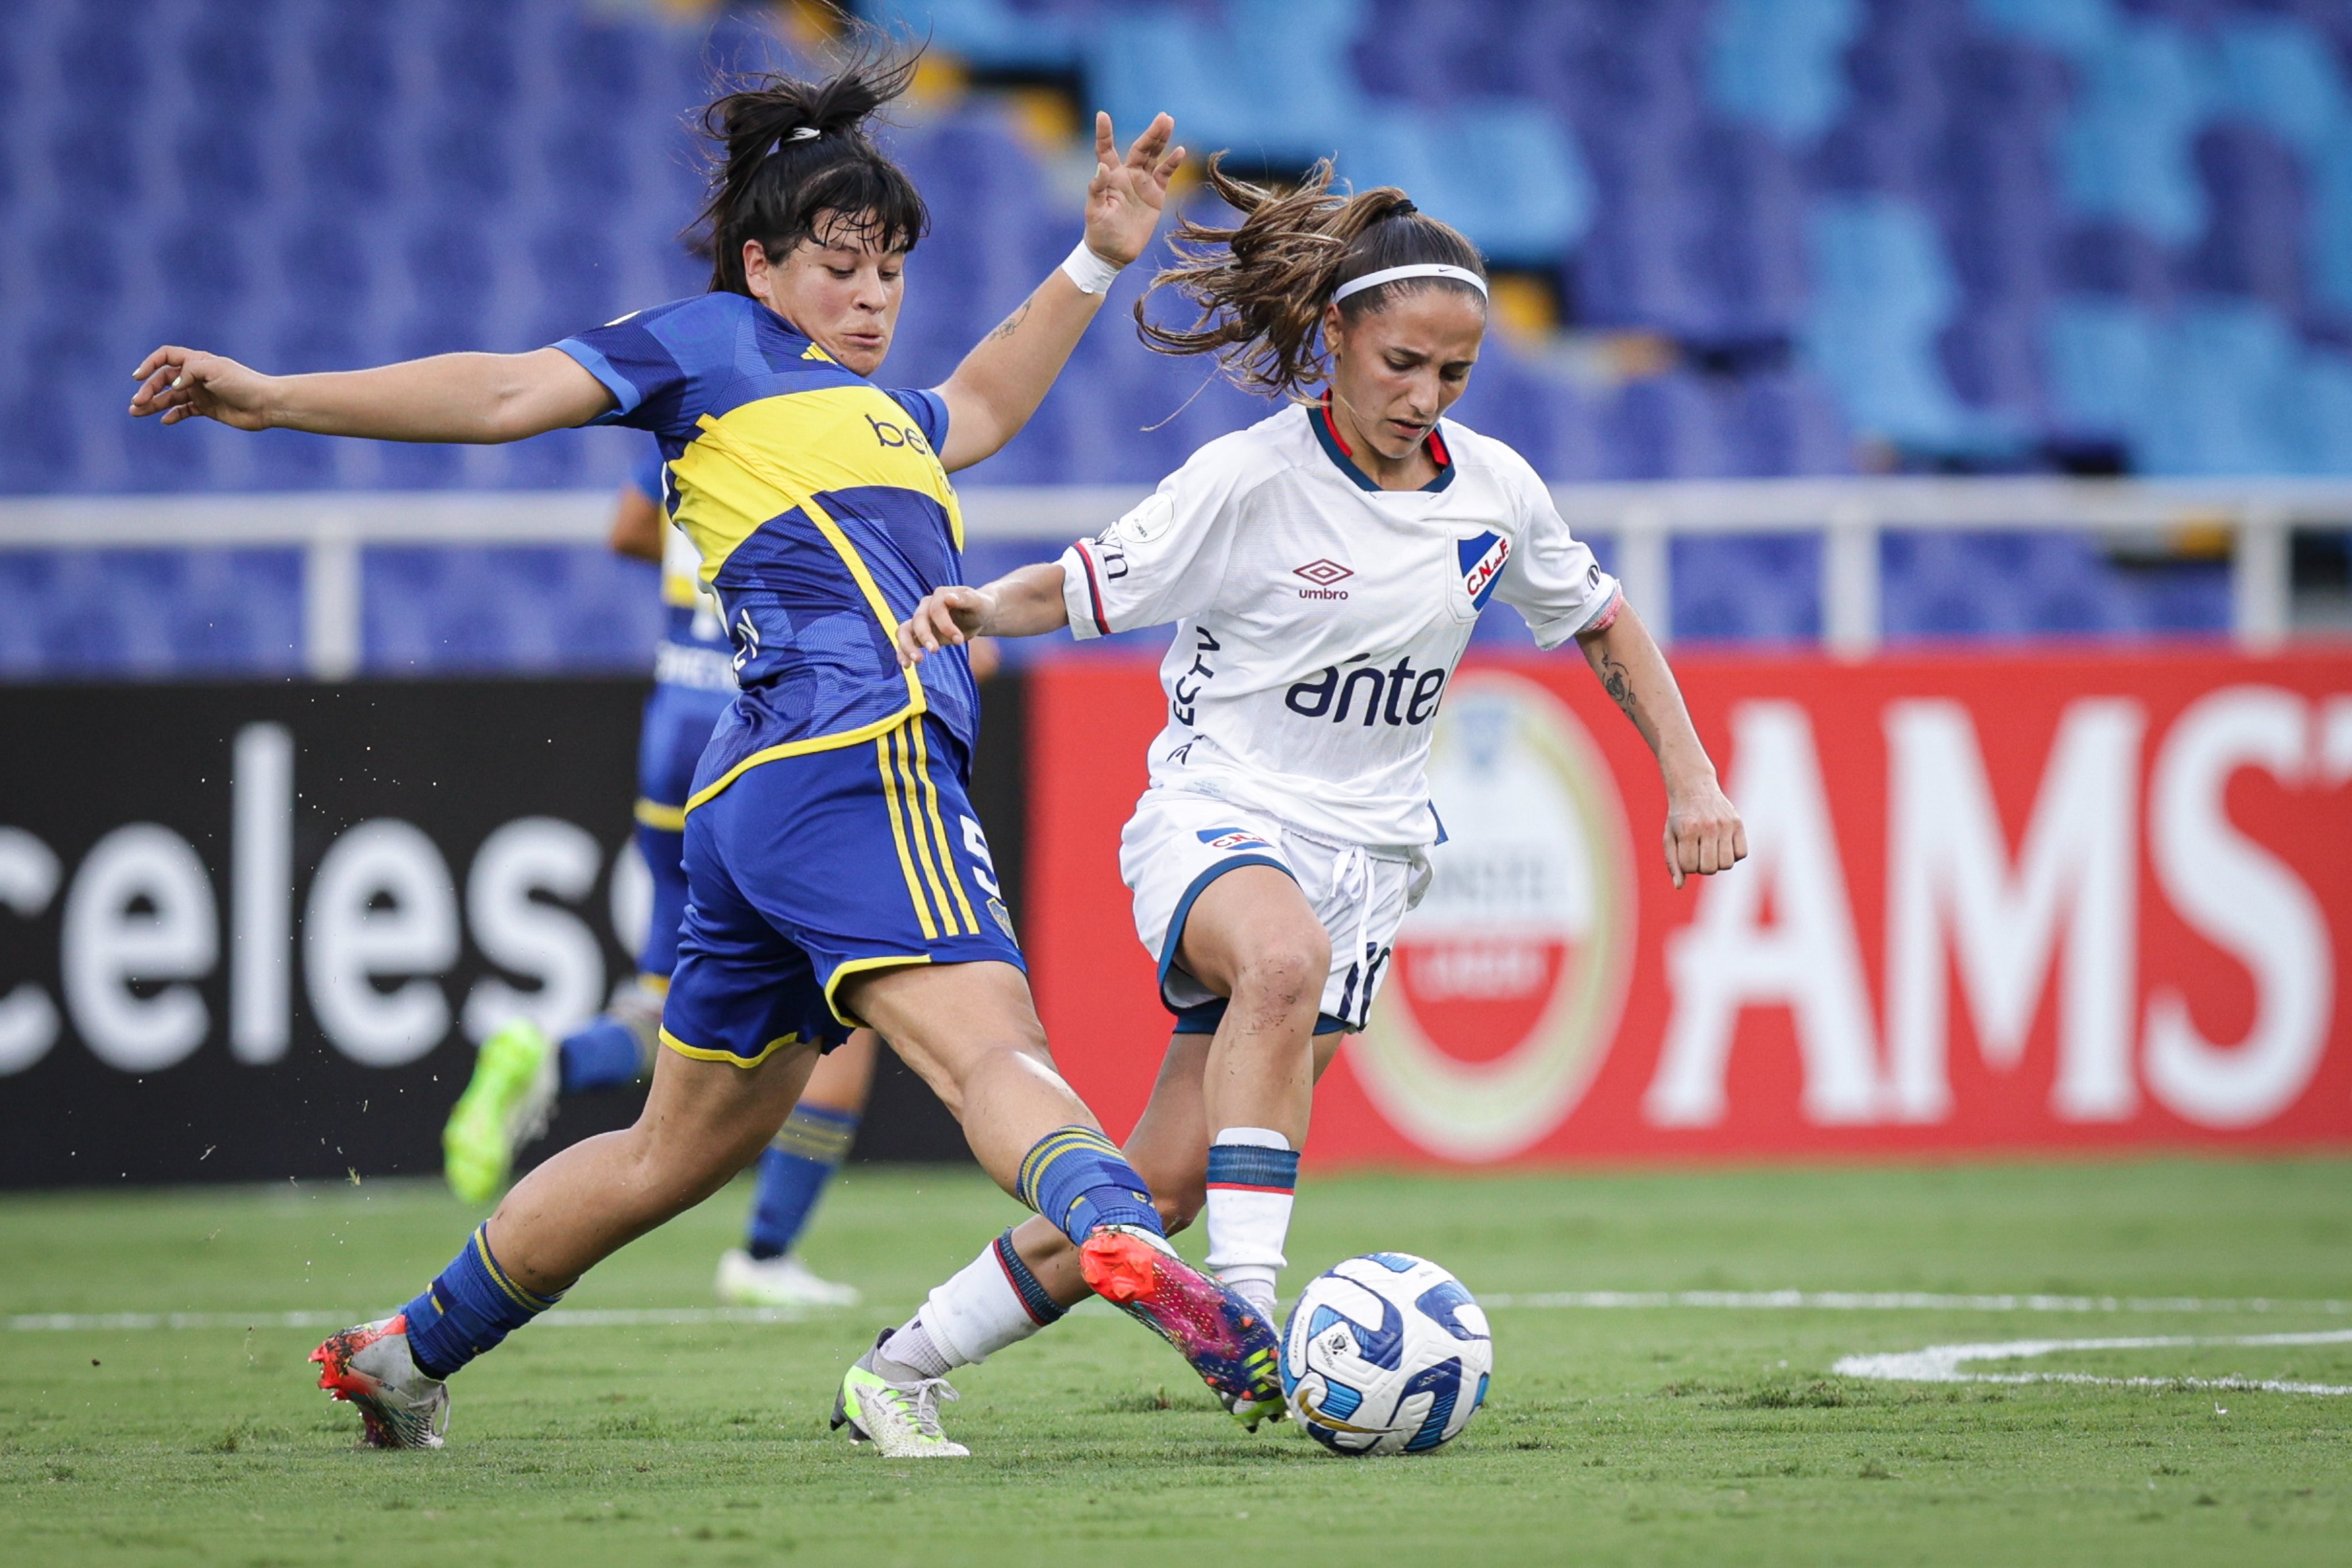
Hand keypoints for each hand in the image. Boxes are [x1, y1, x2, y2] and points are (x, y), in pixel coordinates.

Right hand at [129, 347, 274, 428]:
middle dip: (148, 389)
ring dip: (154, 403)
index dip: (149, 364)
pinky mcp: (207, 408)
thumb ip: (189, 372)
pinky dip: (173, 414)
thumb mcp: (214, 370)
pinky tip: (165, 420)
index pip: (166, 356)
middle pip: (164, 379)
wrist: (266, 405)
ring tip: (136, 412)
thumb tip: (173, 386)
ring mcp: (201, 392)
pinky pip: (184, 410)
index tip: (137, 377)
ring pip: (171, 397)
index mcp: (197, 361)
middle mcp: (197, 375)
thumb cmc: (243, 384)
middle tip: (137, 402)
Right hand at [895, 585, 993, 668]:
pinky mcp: (919, 634)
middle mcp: (926, 606)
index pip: (936, 609)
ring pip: (903, 630)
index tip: (959, 640)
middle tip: (935, 651)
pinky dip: (902, 653)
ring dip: (907, 645)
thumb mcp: (979, 603)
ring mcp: (920, 620)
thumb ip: (966, 599)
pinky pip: (905, 642)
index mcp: (940, 595)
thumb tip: (949, 597)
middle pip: (918, 620)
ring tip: (916, 660)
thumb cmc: (980, 608)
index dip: (945, 625)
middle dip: (925, 636)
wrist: (977, 616)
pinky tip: (907, 666)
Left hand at [1080, 112, 1183, 268]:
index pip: (1105, 149)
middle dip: (1151, 133)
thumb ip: (1096, 189)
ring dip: (1161, 140)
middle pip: (1139, 148)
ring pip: (1154, 156)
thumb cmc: (1099, 232)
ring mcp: (1142, 183)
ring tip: (1169, 122)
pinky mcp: (1155, 194)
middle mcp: (1126, 175)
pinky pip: (1165, 174)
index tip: (1102, 115)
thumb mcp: (1094, 212)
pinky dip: (1172, 163)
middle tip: (1163, 117)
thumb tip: (1101, 166)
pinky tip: (1179, 150)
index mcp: (1110, 176)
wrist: (1114, 252)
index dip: (1104, 133)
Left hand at [1663, 775, 1745, 889]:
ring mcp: (1724, 825)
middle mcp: (1707, 827)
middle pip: (1711, 869)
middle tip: (1699, 854)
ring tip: (1712, 851)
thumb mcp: (1670, 837)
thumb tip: (1679, 886)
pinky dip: (1734, 855)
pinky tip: (1724, 845)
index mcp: (1687, 831)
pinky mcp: (1737, 823)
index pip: (1690, 867)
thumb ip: (1673, 862)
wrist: (1694, 788)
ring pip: (1727, 864)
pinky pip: (1741, 854)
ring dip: (1719, 863)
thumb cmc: (1680, 818)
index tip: (1687, 855)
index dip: (1688, 867)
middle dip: (1703, 867)